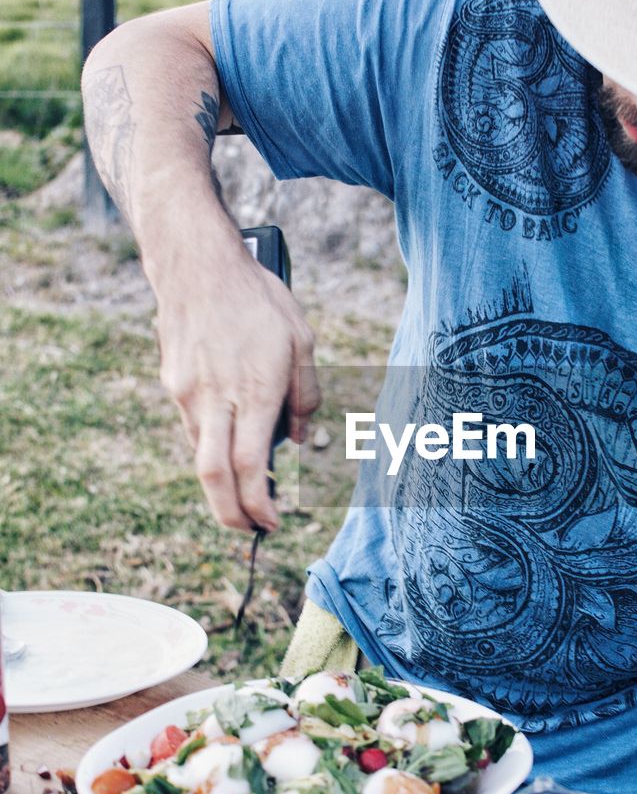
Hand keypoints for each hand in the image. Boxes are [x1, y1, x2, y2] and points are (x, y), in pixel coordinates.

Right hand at [157, 254, 319, 530]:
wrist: (196, 264)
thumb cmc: (258, 298)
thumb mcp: (302, 341)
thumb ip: (306, 396)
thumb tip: (299, 440)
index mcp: (255, 390)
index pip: (251, 466)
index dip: (260, 504)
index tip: (272, 521)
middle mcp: (216, 397)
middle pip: (213, 476)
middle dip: (230, 515)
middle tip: (250, 528)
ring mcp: (188, 392)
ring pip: (201, 454)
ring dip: (223, 480)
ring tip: (249, 488)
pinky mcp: (173, 383)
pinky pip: (193, 428)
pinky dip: (212, 446)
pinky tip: (230, 440)